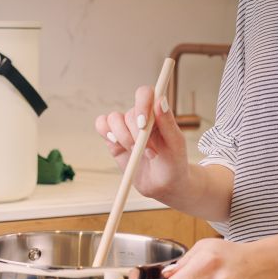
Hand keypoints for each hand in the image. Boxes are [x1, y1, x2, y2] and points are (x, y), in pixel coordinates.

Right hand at [95, 85, 189, 199]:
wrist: (163, 185)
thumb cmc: (173, 163)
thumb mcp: (176, 144)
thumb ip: (168, 122)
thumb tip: (161, 100)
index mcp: (157, 113)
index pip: (145, 94)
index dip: (142, 104)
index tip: (144, 124)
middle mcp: (140, 117)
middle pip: (129, 113)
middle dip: (137, 135)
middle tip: (150, 152)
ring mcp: (125, 128)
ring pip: (113, 119)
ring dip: (123, 138)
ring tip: (137, 153)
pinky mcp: (113, 139)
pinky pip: (101, 126)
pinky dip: (106, 133)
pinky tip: (118, 145)